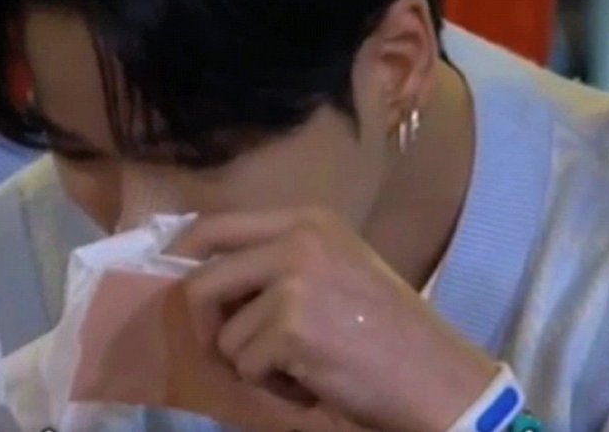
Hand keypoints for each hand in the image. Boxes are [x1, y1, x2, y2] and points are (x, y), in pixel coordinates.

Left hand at [169, 209, 499, 431]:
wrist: (436, 377)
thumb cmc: (391, 329)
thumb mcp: (338, 269)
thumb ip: (280, 261)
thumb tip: (205, 274)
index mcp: (309, 221)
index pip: (216, 226)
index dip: (184, 255)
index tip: (172, 280)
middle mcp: (298, 241)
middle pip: (203, 279)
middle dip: (210, 323)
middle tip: (242, 348)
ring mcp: (293, 282)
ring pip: (224, 334)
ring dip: (252, 362)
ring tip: (301, 365)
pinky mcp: (289, 328)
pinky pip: (245, 366)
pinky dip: (271, 386)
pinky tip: (312, 381)